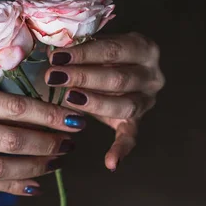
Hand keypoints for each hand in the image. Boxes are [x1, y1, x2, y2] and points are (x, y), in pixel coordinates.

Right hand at [0, 85, 84, 194]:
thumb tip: (38, 112)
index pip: (15, 107)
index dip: (49, 115)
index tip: (73, 118)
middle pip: (12, 139)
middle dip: (48, 143)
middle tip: (70, 142)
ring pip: (2, 166)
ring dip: (36, 166)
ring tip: (57, 160)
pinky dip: (14, 186)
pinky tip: (35, 184)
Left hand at [44, 31, 164, 169]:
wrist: (123, 64)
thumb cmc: (103, 52)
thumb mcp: (98, 42)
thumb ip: (82, 46)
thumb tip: (53, 54)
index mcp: (144, 48)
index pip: (112, 50)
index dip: (84, 54)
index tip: (57, 56)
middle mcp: (152, 75)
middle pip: (117, 79)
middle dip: (82, 77)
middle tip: (54, 76)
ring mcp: (148, 100)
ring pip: (123, 105)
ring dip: (93, 103)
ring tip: (67, 99)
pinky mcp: (138, 121)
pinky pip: (131, 137)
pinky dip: (121, 151)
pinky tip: (110, 163)